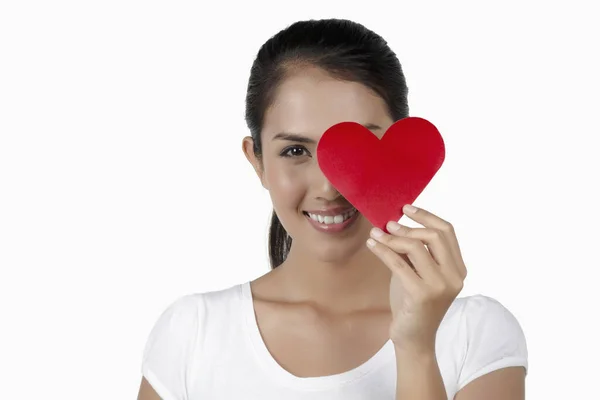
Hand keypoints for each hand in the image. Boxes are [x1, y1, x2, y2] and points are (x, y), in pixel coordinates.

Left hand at [366, 204, 467, 352]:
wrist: (413, 338)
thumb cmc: (413, 304)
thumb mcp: (417, 273)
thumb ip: (413, 252)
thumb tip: (395, 225)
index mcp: (458, 269)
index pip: (447, 231)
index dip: (427, 216)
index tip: (407, 208)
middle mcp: (454, 276)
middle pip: (433, 236)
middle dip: (408, 226)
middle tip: (388, 224)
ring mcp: (440, 286)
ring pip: (415, 247)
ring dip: (391, 238)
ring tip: (376, 234)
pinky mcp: (422, 294)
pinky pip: (399, 263)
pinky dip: (383, 250)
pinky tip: (372, 245)